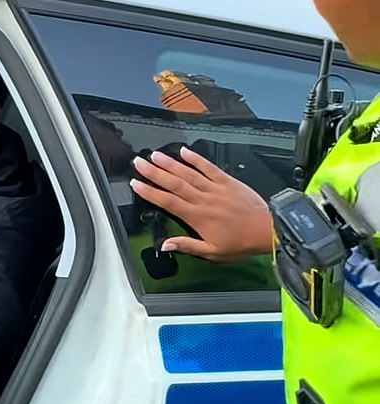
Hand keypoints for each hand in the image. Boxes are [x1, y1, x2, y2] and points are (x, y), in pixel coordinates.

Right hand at [130, 147, 272, 261]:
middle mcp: (203, 199)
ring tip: (154, 155)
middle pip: (174, 183)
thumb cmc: (240, 243)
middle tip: (138, 163)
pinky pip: (209, 167)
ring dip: (170, 163)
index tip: (136, 184)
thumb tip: (165, 244)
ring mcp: (215, 188)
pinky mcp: (227, 181)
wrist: (266, 230)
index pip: (168, 202)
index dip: (150, 192)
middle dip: (154, 172)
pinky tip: (184, 151)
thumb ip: (187, 246)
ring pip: (188, 173)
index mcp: (197, 217)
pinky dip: (196, 159)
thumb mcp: (212, 252)